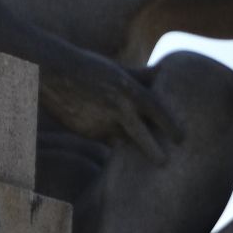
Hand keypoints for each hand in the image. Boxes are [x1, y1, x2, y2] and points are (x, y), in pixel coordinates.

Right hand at [38, 51, 182, 163]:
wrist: (51, 70)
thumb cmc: (90, 68)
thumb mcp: (119, 71)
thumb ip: (143, 76)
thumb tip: (165, 71)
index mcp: (131, 93)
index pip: (160, 115)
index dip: (173, 129)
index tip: (182, 140)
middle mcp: (119, 110)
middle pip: (143, 140)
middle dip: (155, 154)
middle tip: (165, 164)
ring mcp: (101, 123)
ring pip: (123, 142)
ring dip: (132, 146)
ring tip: (146, 156)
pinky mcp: (86, 132)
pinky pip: (105, 140)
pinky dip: (113, 141)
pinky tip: (117, 141)